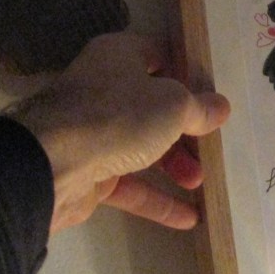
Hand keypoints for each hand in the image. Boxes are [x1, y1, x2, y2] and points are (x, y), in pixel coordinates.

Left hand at [9, 32, 230, 232]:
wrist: (53, 167)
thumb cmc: (119, 116)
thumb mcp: (173, 105)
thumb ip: (200, 108)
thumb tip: (221, 107)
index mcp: (119, 57)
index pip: (158, 55)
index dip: (187, 72)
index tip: (213, 92)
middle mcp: (103, 90)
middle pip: (153, 106)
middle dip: (185, 128)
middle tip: (210, 143)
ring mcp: (93, 134)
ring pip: (141, 147)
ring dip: (174, 165)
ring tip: (201, 181)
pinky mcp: (88, 173)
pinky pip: (129, 184)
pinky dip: (157, 199)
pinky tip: (189, 218)